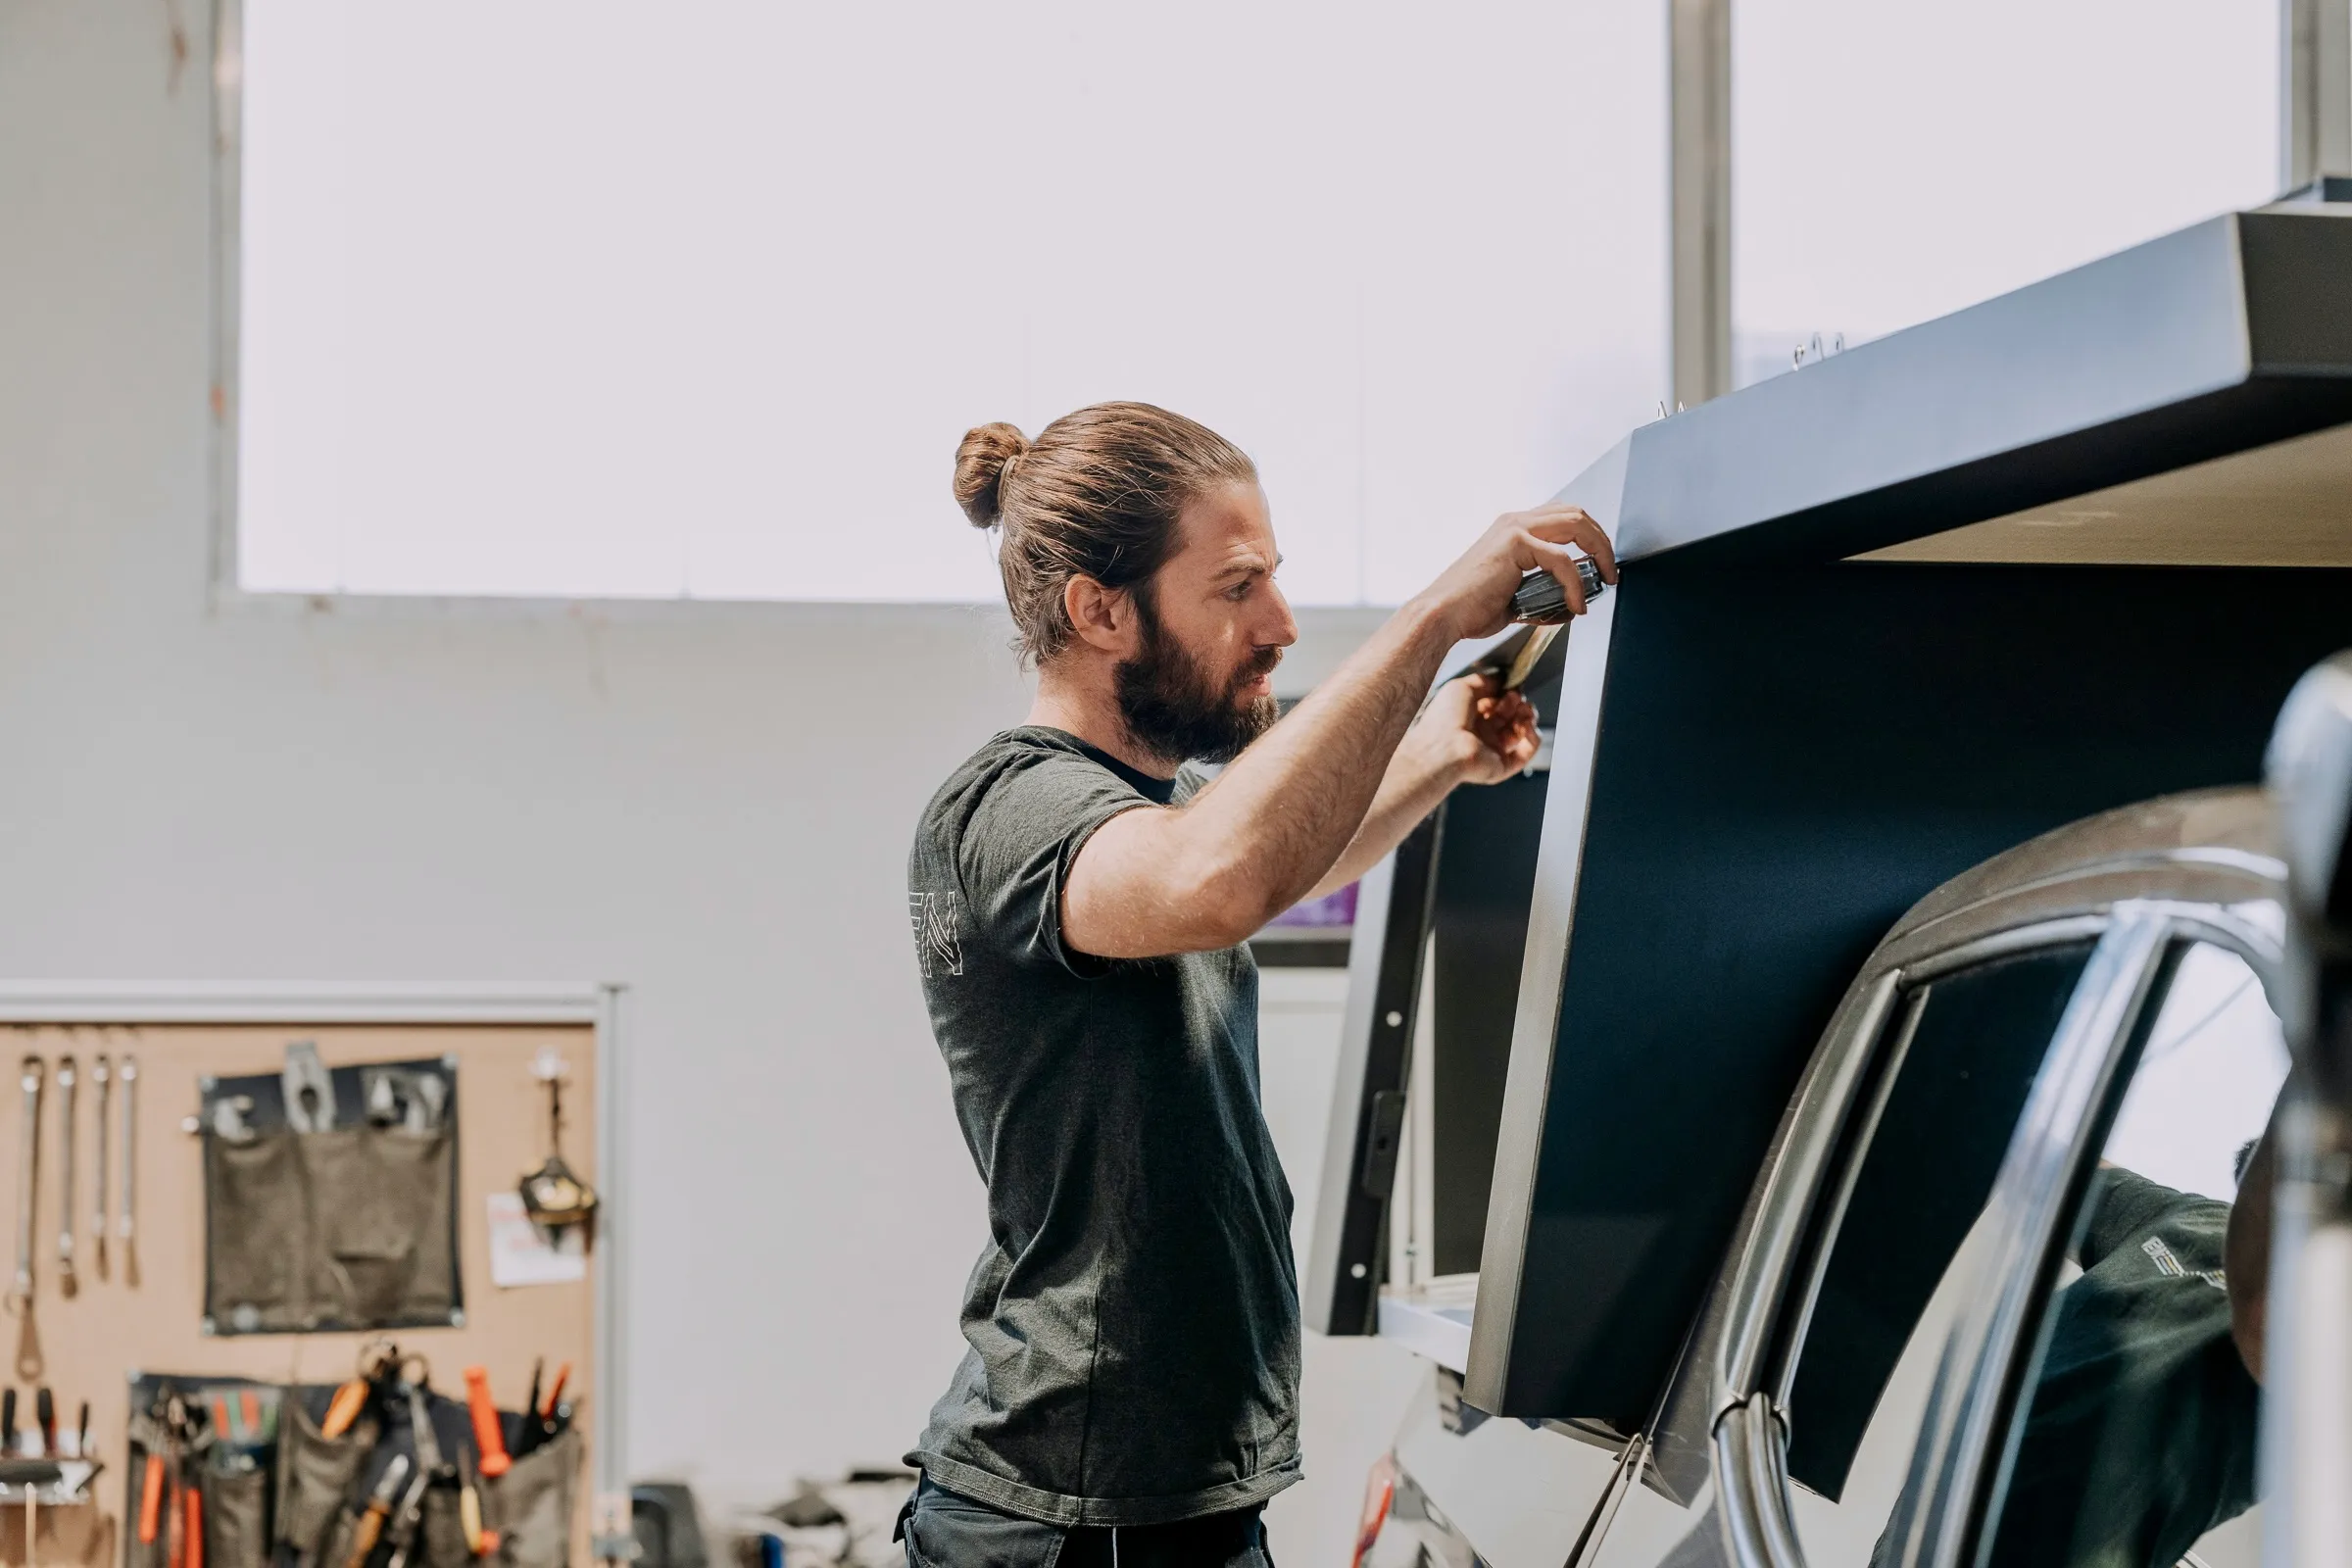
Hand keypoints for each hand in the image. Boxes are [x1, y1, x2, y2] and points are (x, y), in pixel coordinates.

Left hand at [1406, 673, 1540, 786]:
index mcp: (1468, 716)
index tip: (1510, 688)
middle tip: (1516, 699)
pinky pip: (1525, 753)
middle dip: (1518, 704)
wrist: (1441, 749)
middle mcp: (1480, 734)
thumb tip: (1502, 679)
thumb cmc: (1444, 718)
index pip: (1494, 704)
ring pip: (1520, 733)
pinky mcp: (1502, 766)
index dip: (1505, 694)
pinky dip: (1533, 739)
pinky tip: (1528, 727)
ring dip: (1527, 718)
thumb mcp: (1461, 686)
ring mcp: (1491, 750)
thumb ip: (1485, 681)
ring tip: (1525, 711)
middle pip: (1509, 717)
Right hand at [1412, 502, 1615, 642]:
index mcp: (1512, 528)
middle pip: (1577, 513)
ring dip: (1599, 553)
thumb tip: (1569, 607)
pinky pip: (1562, 561)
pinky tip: (1576, 606)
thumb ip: (1541, 596)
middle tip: (1610, 571)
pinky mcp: (1516, 544)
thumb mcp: (1515, 599)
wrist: (1443, 616)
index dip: (1589, 536)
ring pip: (1577, 525)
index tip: (1600, 565)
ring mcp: (1515, 528)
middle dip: (1601, 541)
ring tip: (1604, 581)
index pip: (1563, 517)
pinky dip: (1576, 585)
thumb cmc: (1470, 610)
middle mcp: (1514, 521)